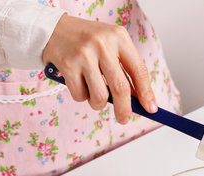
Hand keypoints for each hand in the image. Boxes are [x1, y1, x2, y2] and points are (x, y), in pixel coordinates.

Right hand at [42, 14, 156, 123]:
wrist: (52, 29)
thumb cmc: (87, 41)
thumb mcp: (110, 46)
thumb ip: (124, 69)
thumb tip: (138, 100)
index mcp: (119, 37)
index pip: (139, 70)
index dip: (146, 93)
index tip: (151, 109)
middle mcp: (103, 44)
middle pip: (121, 88)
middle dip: (124, 109)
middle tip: (124, 118)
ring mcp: (84, 54)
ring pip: (100, 97)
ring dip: (98, 103)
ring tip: (93, 92)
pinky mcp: (68, 65)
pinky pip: (81, 96)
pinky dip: (81, 96)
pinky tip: (78, 83)